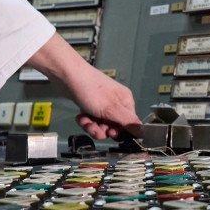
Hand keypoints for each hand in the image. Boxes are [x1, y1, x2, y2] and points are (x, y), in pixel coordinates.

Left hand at [26, 33, 141, 139]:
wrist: (67, 76)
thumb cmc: (91, 89)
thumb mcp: (111, 109)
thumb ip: (128, 122)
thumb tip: (143, 132)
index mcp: (125, 101)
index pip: (129, 123)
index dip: (120, 131)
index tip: (110, 133)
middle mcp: (115, 102)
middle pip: (113, 126)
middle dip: (102, 130)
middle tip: (94, 127)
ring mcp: (102, 104)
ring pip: (100, 124)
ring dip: (92, 126)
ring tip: (85, 121)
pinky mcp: (89, 105)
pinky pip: (91, 119)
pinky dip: (85, 120)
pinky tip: (80, 117)